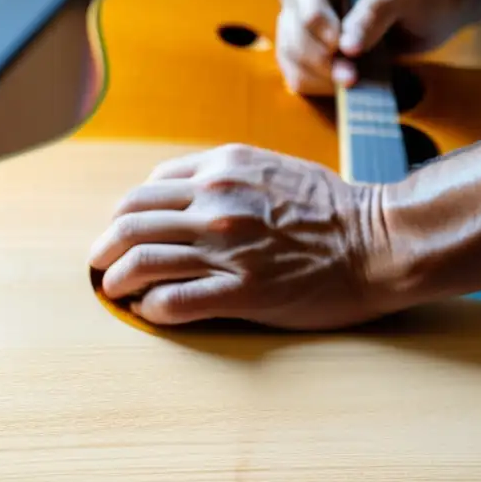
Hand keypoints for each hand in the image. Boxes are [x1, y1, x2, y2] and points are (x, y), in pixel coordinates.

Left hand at [88, 145, 397, 329]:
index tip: (126, 235)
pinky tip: (151, 313)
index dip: (127, 216)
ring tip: (114, 292)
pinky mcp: (242, 291)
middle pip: (130, 221)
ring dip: (116, 280)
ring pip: (140, 260)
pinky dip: (151, 309)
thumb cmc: (334, 209)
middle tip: (101, 265)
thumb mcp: (273, 168)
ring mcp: (227, 247)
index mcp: (221, 168)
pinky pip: (173, 301)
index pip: (146, 190)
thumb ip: (226, 175)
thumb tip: (185, 194)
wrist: (379, 241)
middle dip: (106, 247)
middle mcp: (216, 202)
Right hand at [274, 0, 462, 94]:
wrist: (427, 18)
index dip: (317, 21)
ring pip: (291, 57)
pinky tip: (344, 86)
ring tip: (352, 81)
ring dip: (319, 77)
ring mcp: (304, 30)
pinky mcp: (311, 58)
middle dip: (320, 59)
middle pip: (293, 30)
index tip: (339, 44)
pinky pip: (299, 77)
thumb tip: (347, 46)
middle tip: (351, 76)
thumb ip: (377, 12)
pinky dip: (319, 87)